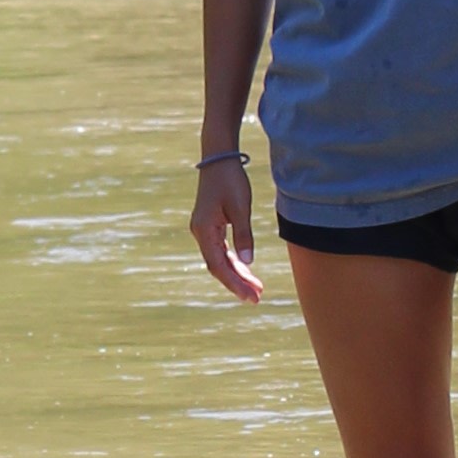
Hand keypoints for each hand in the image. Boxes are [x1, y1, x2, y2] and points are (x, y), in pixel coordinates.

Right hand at [191, 151, 263, 302]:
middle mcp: (200, 233)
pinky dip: (234, 261)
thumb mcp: (240, 207)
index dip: (234, 283)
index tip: (250, 296)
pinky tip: (246, 270)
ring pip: (220, 259)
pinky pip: (221, 250)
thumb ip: (244, 235)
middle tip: (257, 299)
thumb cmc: (230, 180)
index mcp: (204, 230)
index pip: (218, 265)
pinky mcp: (210, 226)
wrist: (219, 158)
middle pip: (218, 266)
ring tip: (256, 289)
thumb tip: (248, 262)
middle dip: (237, 283)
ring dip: (237, 274)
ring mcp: (204, 230)